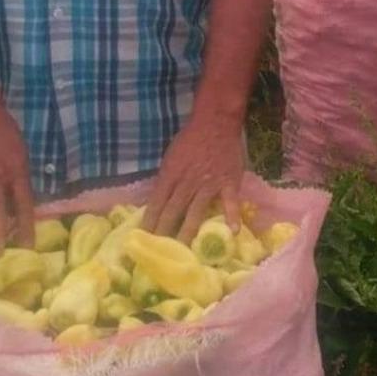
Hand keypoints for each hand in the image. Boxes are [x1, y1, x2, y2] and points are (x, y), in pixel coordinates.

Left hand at [143, 115, 244, 241]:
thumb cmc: (190, 139)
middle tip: (159, 253)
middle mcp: (187, 182)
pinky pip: (230, 201)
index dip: (150, 222)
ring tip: (184, 252)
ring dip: (189, 231)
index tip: (144, 240)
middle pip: (173, 211)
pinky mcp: (228, 182)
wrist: (215, 122)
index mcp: (171, 175)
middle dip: (164, 233)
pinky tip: (233, 231)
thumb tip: (157, 202)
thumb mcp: (170, 157)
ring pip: (196, 211)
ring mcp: (209, 184)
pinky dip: (232, 215)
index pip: (157, 203)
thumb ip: (166, 180)